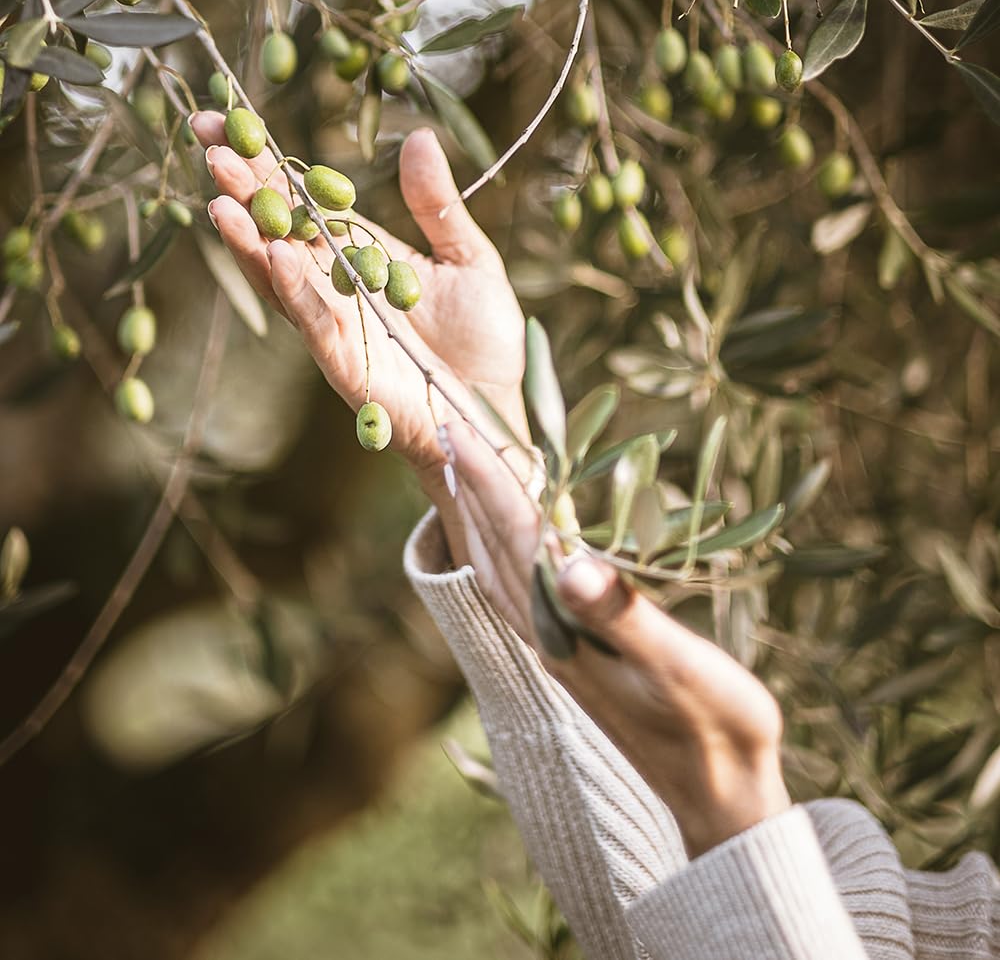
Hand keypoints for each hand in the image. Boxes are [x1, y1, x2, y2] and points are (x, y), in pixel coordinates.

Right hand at [189, 114, 528, 514]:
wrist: (495, 411)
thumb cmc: (482, 340)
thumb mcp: (467, 259)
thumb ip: (437, 205)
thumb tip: (418, 138)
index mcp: (357, 253)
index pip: (302, 201)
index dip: (266, 163)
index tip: (225, 120)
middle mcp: (334, 286)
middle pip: (276, 231)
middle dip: (241, 189)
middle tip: (205, 143)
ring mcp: (334, 325)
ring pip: (279, 277)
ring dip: (248, 239)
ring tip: (219, 197)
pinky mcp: (346, 362)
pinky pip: (312, 321)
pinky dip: (294, 288)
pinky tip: (276, 253)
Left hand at [445, 420, 791, 858]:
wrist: (719, 799)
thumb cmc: (713, 728)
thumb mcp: (677, 667)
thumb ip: (623, 616)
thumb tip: (571, 563)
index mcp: (564, 630)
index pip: (518, 539)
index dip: (491, 481)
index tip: (460, 426)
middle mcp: (548, 636)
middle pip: (495, 546)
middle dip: (472, 484)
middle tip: (448, 423)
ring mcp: (558, 647)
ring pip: (501, 567)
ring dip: (482, 513)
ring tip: (468, 466)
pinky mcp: (575, 655)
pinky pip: (522, 586)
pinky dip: (508, 545)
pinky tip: (516, 535)